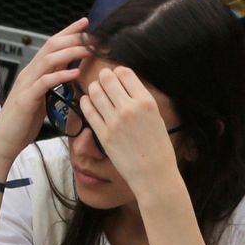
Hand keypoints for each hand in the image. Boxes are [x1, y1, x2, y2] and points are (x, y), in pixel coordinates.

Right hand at [0, 18, 88, 175]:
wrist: (4, 141)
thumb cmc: (25, 121)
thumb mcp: (43, 96)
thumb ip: (53, 82)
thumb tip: (71, 71)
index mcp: (35, 72)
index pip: (52, 45)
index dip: (69, 32)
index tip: (87, 23)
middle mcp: (29, 73)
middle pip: (51, 46)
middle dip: (73, 37)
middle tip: (94, 34)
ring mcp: (26, 85)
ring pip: (48, 60)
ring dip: (71, 53)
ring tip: (90, 50)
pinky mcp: (26, 99)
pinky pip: (45, 82)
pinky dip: (61, 76)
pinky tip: (75, 73)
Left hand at [79, 66, 181, 197]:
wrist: (153, 173)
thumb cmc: (158, 147)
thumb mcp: (157, 117)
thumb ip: (141, 100)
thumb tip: (126, 85)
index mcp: (146, 102)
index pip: (125, 73)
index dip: (118, 72)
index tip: (117, 76)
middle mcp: (129, 108)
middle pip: (107, 79)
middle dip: (103, 77)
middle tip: (103, 81)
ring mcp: (114, 121)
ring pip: (94, 92)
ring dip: (93, 88)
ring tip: (95, 91)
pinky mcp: (102, 133)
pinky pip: (88, 110)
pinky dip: (85, 103)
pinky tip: (88, 102)